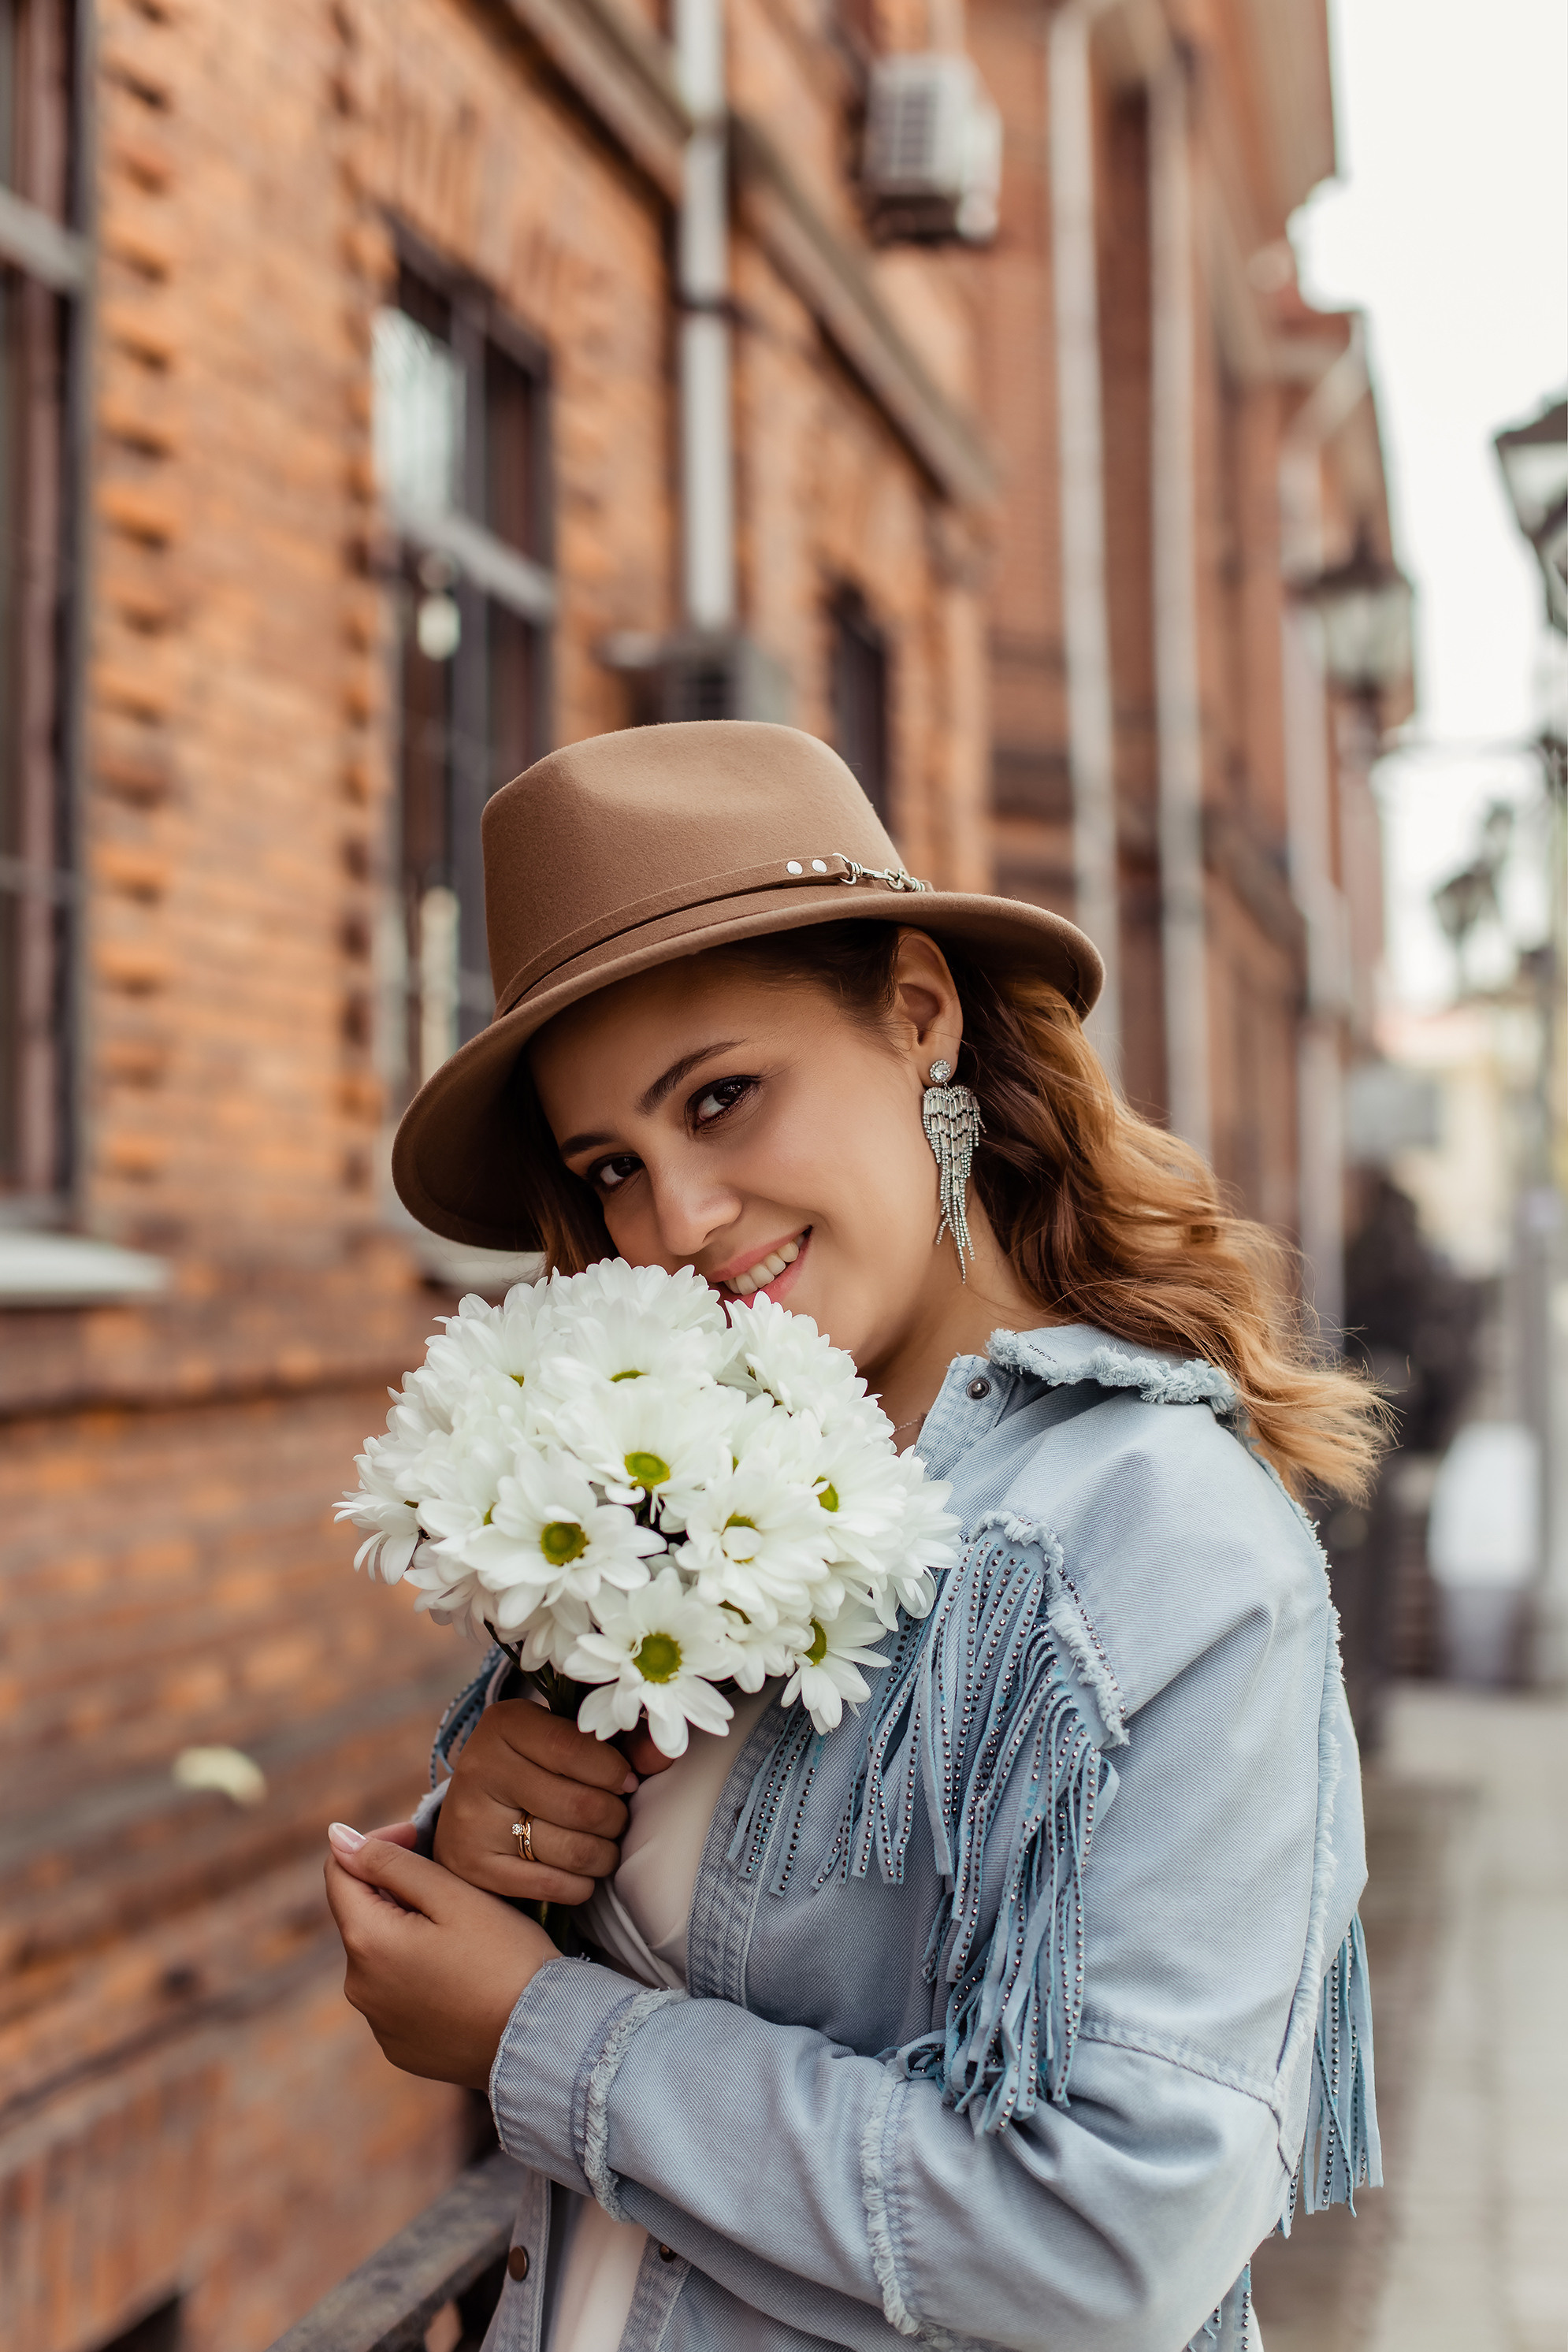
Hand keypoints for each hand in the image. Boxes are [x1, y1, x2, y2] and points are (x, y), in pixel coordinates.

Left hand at [324, 1823, 555, 2085]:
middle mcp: (358, 1988)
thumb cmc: (504, 1957)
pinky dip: (419, 1976)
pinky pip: (397, 1996)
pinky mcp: (401, 2048)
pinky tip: (462, 1977)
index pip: (339, 1871)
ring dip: (409, 1935)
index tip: (420, 1839)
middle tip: (455, 1888)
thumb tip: (338, 1839)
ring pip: (382, 1956)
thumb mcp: (452, 1895)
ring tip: (465, 1936)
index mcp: (366, 1943)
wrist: (541, 2038)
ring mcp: (379, 2024)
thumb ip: (391, 1863)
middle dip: (398, 1892)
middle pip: (363, 1916)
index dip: (376, 1844)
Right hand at [432, 1695, 661, 1904]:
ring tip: (603, 1845)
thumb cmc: (538, 1766)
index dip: (615, 1771)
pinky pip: (550, 1885)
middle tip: (616, 1818)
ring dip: (603, 1855)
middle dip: (615, 1818)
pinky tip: (580, 1872)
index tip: (630, 1782)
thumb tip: (667, 1753)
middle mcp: (480, 1766)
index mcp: (506, 1723)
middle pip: (581, 1805)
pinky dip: (580, 1884)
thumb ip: (624, 1743)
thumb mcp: (571, 1740)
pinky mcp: (472, 1866)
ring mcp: (471, 1819)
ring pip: (571, 1850)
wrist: (475, 1807)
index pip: (575, 1748)